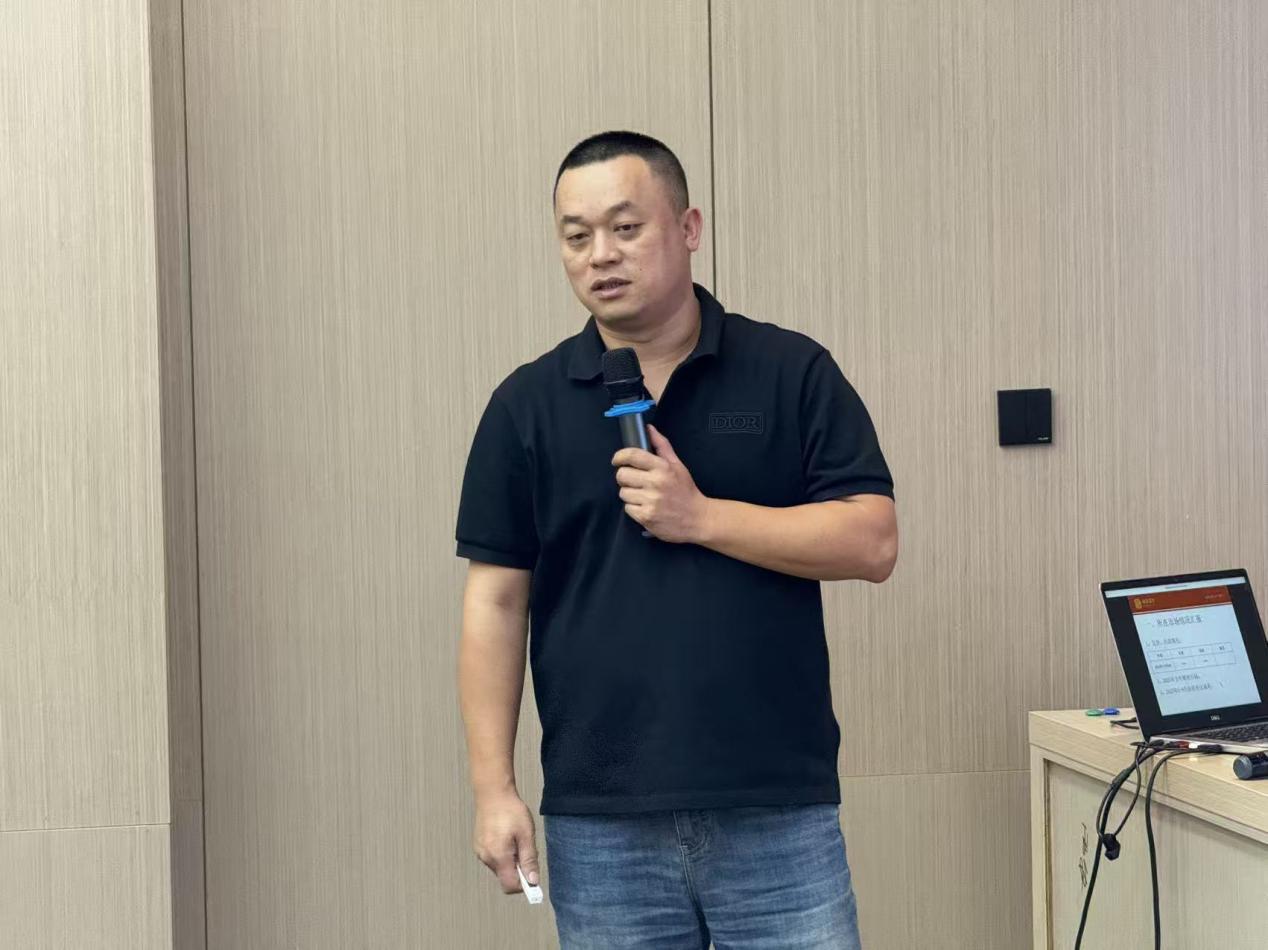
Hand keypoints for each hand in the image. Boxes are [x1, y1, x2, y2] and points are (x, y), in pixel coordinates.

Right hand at [472, 789, 540, 894]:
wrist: (492, 793)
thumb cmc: (511, 811)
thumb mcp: (526, 834)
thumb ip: (529, 859)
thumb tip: (533, 881)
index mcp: (499, 856)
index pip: (510, 886)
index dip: (523, 885)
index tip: (532, 875)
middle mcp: (486, 857)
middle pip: (505, 877)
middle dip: (517, 870)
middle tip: (524, 848)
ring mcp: (480, 852)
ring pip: (499, 868)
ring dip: (510, 861)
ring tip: (515, 839)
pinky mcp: (478, 846)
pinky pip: (493, 858)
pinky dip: (502, 854)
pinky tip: (506, 837)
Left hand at [611, 424, 711, 543]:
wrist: (697, 518)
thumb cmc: (686, 491)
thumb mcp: (677, 465)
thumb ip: (662, 446)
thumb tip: (649, 429)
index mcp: (662, 468)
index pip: (632, 455)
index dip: (620, 456)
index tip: (617, 460)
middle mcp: (655, 483)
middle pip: (622, 475)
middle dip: (625, 477)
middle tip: (635, 481)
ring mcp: (650, 501)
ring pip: (623, 492)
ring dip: (630, 494)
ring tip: (643, 496)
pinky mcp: (646, 517)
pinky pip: (627, 508)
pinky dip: (634, 508)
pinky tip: (646, 507)